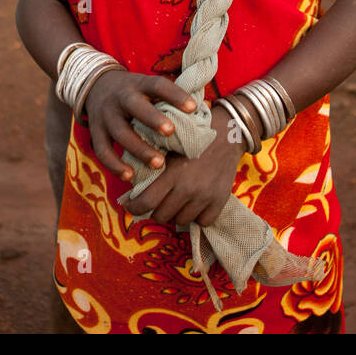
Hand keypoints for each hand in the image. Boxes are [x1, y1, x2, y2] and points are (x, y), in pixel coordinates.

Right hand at [84, 69, 196, 182]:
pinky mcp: (96, 132)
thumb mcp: (149, 87)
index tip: (193, 107)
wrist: (96, 86)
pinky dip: (115, 165)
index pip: (158, 85)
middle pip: (135, 106)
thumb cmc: (136, 92)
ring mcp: (106, 115)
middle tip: (170, 132)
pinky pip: (103, 151)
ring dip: (139, 149)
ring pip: (121, 132)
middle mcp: (121, 97)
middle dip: (153, 119)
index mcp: (139, 84)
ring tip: (159, 163)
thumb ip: (171, 97)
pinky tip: (130, 176)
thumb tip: (205, 109)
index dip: (176, 95)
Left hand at [121, 130, 246, 227]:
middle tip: (157, 200)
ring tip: (177, 199)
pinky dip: (197, 215)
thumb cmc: (192, 135)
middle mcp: (188, 188)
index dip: (134, 208)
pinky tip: (195, 202)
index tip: (131, 205)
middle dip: (155, 209)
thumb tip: (127, 189)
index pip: (146, 203)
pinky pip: (202, 222)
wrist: (228, 132)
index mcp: (172, 173)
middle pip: (161, 216)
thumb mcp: (167, 144)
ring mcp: (205, 197)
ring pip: (181, 220)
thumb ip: (149, 164)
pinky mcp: (220, 201)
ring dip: (176, 213)